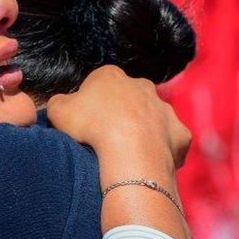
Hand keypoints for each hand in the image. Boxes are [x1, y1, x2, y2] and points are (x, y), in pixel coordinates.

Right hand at [46, 65, 189, 168]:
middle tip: (107, 137)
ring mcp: (164, 109)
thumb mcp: (58, 110)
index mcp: (111, 75)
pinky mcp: (180, 133)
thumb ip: (58, 102)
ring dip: (143, 131)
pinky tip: (149, 163)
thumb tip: (63, 104)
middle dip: (121, 113)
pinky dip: (162, 150)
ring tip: (128, 154)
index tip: (85, 122)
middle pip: (129, 97)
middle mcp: (142, 86)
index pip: (99, 83)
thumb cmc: (92, 127)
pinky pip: (170, 141)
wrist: (131, 153)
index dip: (91, 103)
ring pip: (152, 118)